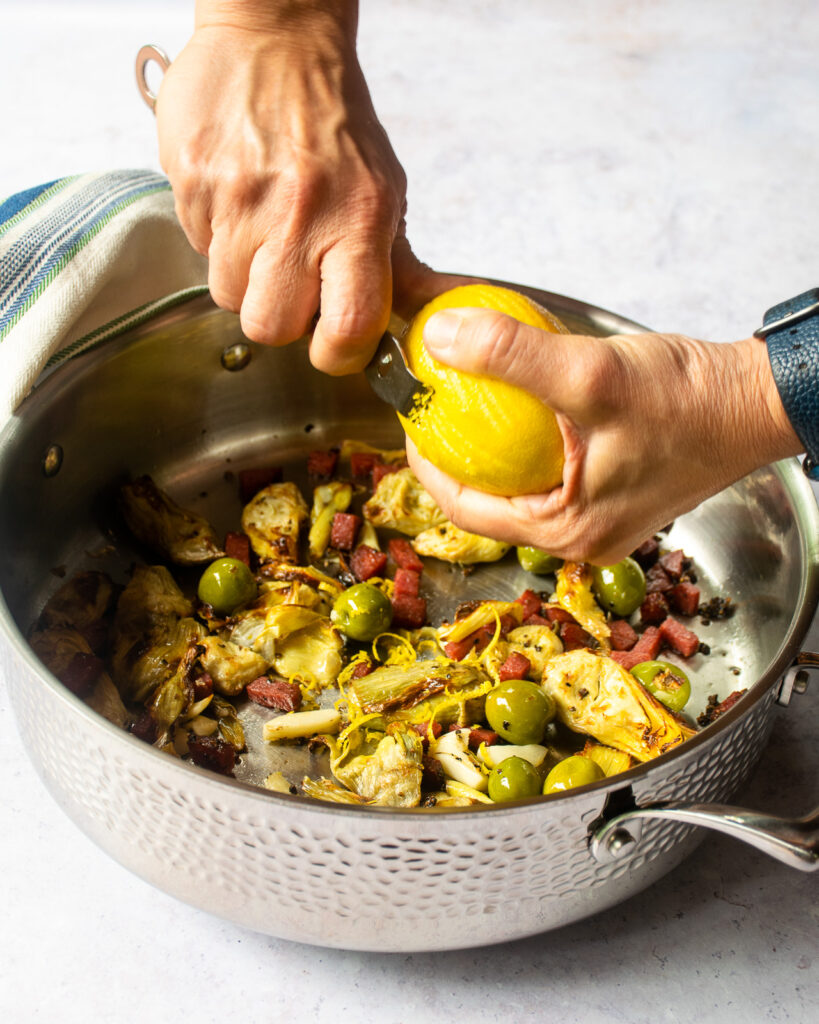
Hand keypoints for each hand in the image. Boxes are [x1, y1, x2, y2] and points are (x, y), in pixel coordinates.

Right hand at [155, 2, 441, 372]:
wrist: (275, 36)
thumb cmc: (334, 124)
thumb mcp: (385, 192)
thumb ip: (398, 265)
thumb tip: (433, 312)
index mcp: (360, 219)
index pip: (349, 326)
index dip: (335, 352)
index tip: (330, 343)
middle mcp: (302, 212)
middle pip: (270, 326)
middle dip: (278, 316)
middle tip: (288, 279)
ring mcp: (241, 197)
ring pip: (227, 294)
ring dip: (243, 275)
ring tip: (260, 229)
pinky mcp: (193, 180)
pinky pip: (196, 246)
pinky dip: (214, 235)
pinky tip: (235, 198)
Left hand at [406, 308, 800, 563]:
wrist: (759, 403)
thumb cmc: (691, 400)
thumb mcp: (591, 373)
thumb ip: (511, 355)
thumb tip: (440, 337)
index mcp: (566, 531)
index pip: (465, 510)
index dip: (425, 465)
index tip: (410, 420)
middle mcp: (580, 537)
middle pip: (489, 502)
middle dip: (455, 457)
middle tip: (435, 410)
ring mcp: (600, 519)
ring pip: (519, 488)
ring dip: (491, 448)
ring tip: (468, 403)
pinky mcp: (615, 495)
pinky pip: (551, 475)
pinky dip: (527, 442)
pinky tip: (519, 404)